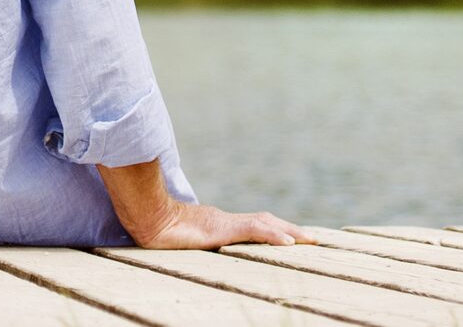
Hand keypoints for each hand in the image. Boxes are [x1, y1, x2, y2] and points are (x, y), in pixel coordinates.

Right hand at [128, 201, 310, 248]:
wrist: (148, 220)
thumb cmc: (160, 230)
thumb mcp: (184, 239)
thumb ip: (196, 238)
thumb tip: (197, 242)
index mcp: (220, 223)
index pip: (255, 223)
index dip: (275, 228)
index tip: (294, 236)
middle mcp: (227, 220)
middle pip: (266, 221)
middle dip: (290, 229)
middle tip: (313, 239)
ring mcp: (226, 223)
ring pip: (266, 223)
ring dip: (290, 231)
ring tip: (310, 240)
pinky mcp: (223, 228)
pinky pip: (255, 230)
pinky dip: (274, 235)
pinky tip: (290, 243)